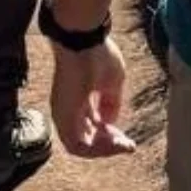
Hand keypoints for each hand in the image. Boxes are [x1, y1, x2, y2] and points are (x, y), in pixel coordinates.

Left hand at [50, 42, 136, 157]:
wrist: (84, 40)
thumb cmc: (98, 54)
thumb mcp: (112, 82)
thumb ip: (111, 103)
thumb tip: (110, 123)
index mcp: (76, 100)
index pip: (91, 126)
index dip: (110, 135)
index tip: (127, 137)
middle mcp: (66, 110)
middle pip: (87, 139)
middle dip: (110, 145)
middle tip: (128, 145)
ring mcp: (62, 115)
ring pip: (82, 147)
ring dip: (105, 150)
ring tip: (124, 145)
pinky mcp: (62, 118)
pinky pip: (78, 147)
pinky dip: (98, 150)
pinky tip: (116, 142)